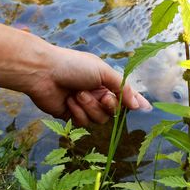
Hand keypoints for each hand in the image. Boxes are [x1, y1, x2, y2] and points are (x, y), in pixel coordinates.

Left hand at [27, 45, 150, 125]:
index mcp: (106, 82)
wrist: (43, 72)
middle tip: (100, 95)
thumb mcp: (102, 72)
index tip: (146, 108)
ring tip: (77, 94)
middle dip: (107, 105)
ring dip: (89, 107)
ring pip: (99, 119)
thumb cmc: (73, 66)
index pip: (125, 95)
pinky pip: (84, 123)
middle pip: (114, 112)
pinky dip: (77, 112)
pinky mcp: (72, 115)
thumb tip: (139, 105)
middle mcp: (97, 95)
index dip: (134, 101)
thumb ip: (123, 88)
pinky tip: (68, 101)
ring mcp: (85, 106)